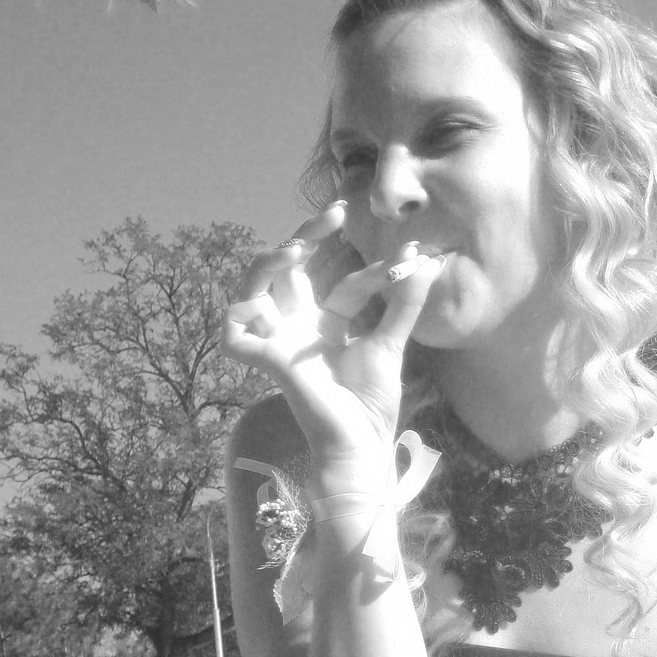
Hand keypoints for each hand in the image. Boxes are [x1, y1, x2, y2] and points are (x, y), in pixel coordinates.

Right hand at [222, 204, 445, 469]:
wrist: (362, 444)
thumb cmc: (370, 404)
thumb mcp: (390, 343)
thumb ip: (403, 303)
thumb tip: (423, 260)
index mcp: (325, 324)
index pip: (340, 281)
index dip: (371, 268)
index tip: (408, 256)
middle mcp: (297, 327)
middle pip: (285, 269)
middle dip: (305, 236)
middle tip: (334, 213)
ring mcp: (279, 342)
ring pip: (252, 289)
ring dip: (267, 263)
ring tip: (295, 248)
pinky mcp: (267, 362)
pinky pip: (233, 334)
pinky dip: (238, 317)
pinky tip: (258, 303)